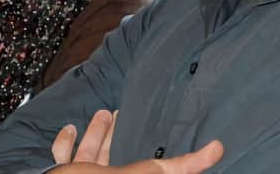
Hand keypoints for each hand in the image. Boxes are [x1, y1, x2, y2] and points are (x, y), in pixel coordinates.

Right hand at [48, 108, 222, 172]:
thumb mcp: (151, 172)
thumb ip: (183, 164)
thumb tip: (218, 149)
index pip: (147, 167)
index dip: (151, 150)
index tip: (150, 128)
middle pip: (112, 156)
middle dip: (115, 134)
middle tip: (118, 112)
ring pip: (89, 153)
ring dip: (95, 132)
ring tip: (102, 113)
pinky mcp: (60, 170)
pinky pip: (61, 156)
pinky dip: (64, 142)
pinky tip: (68, 128)